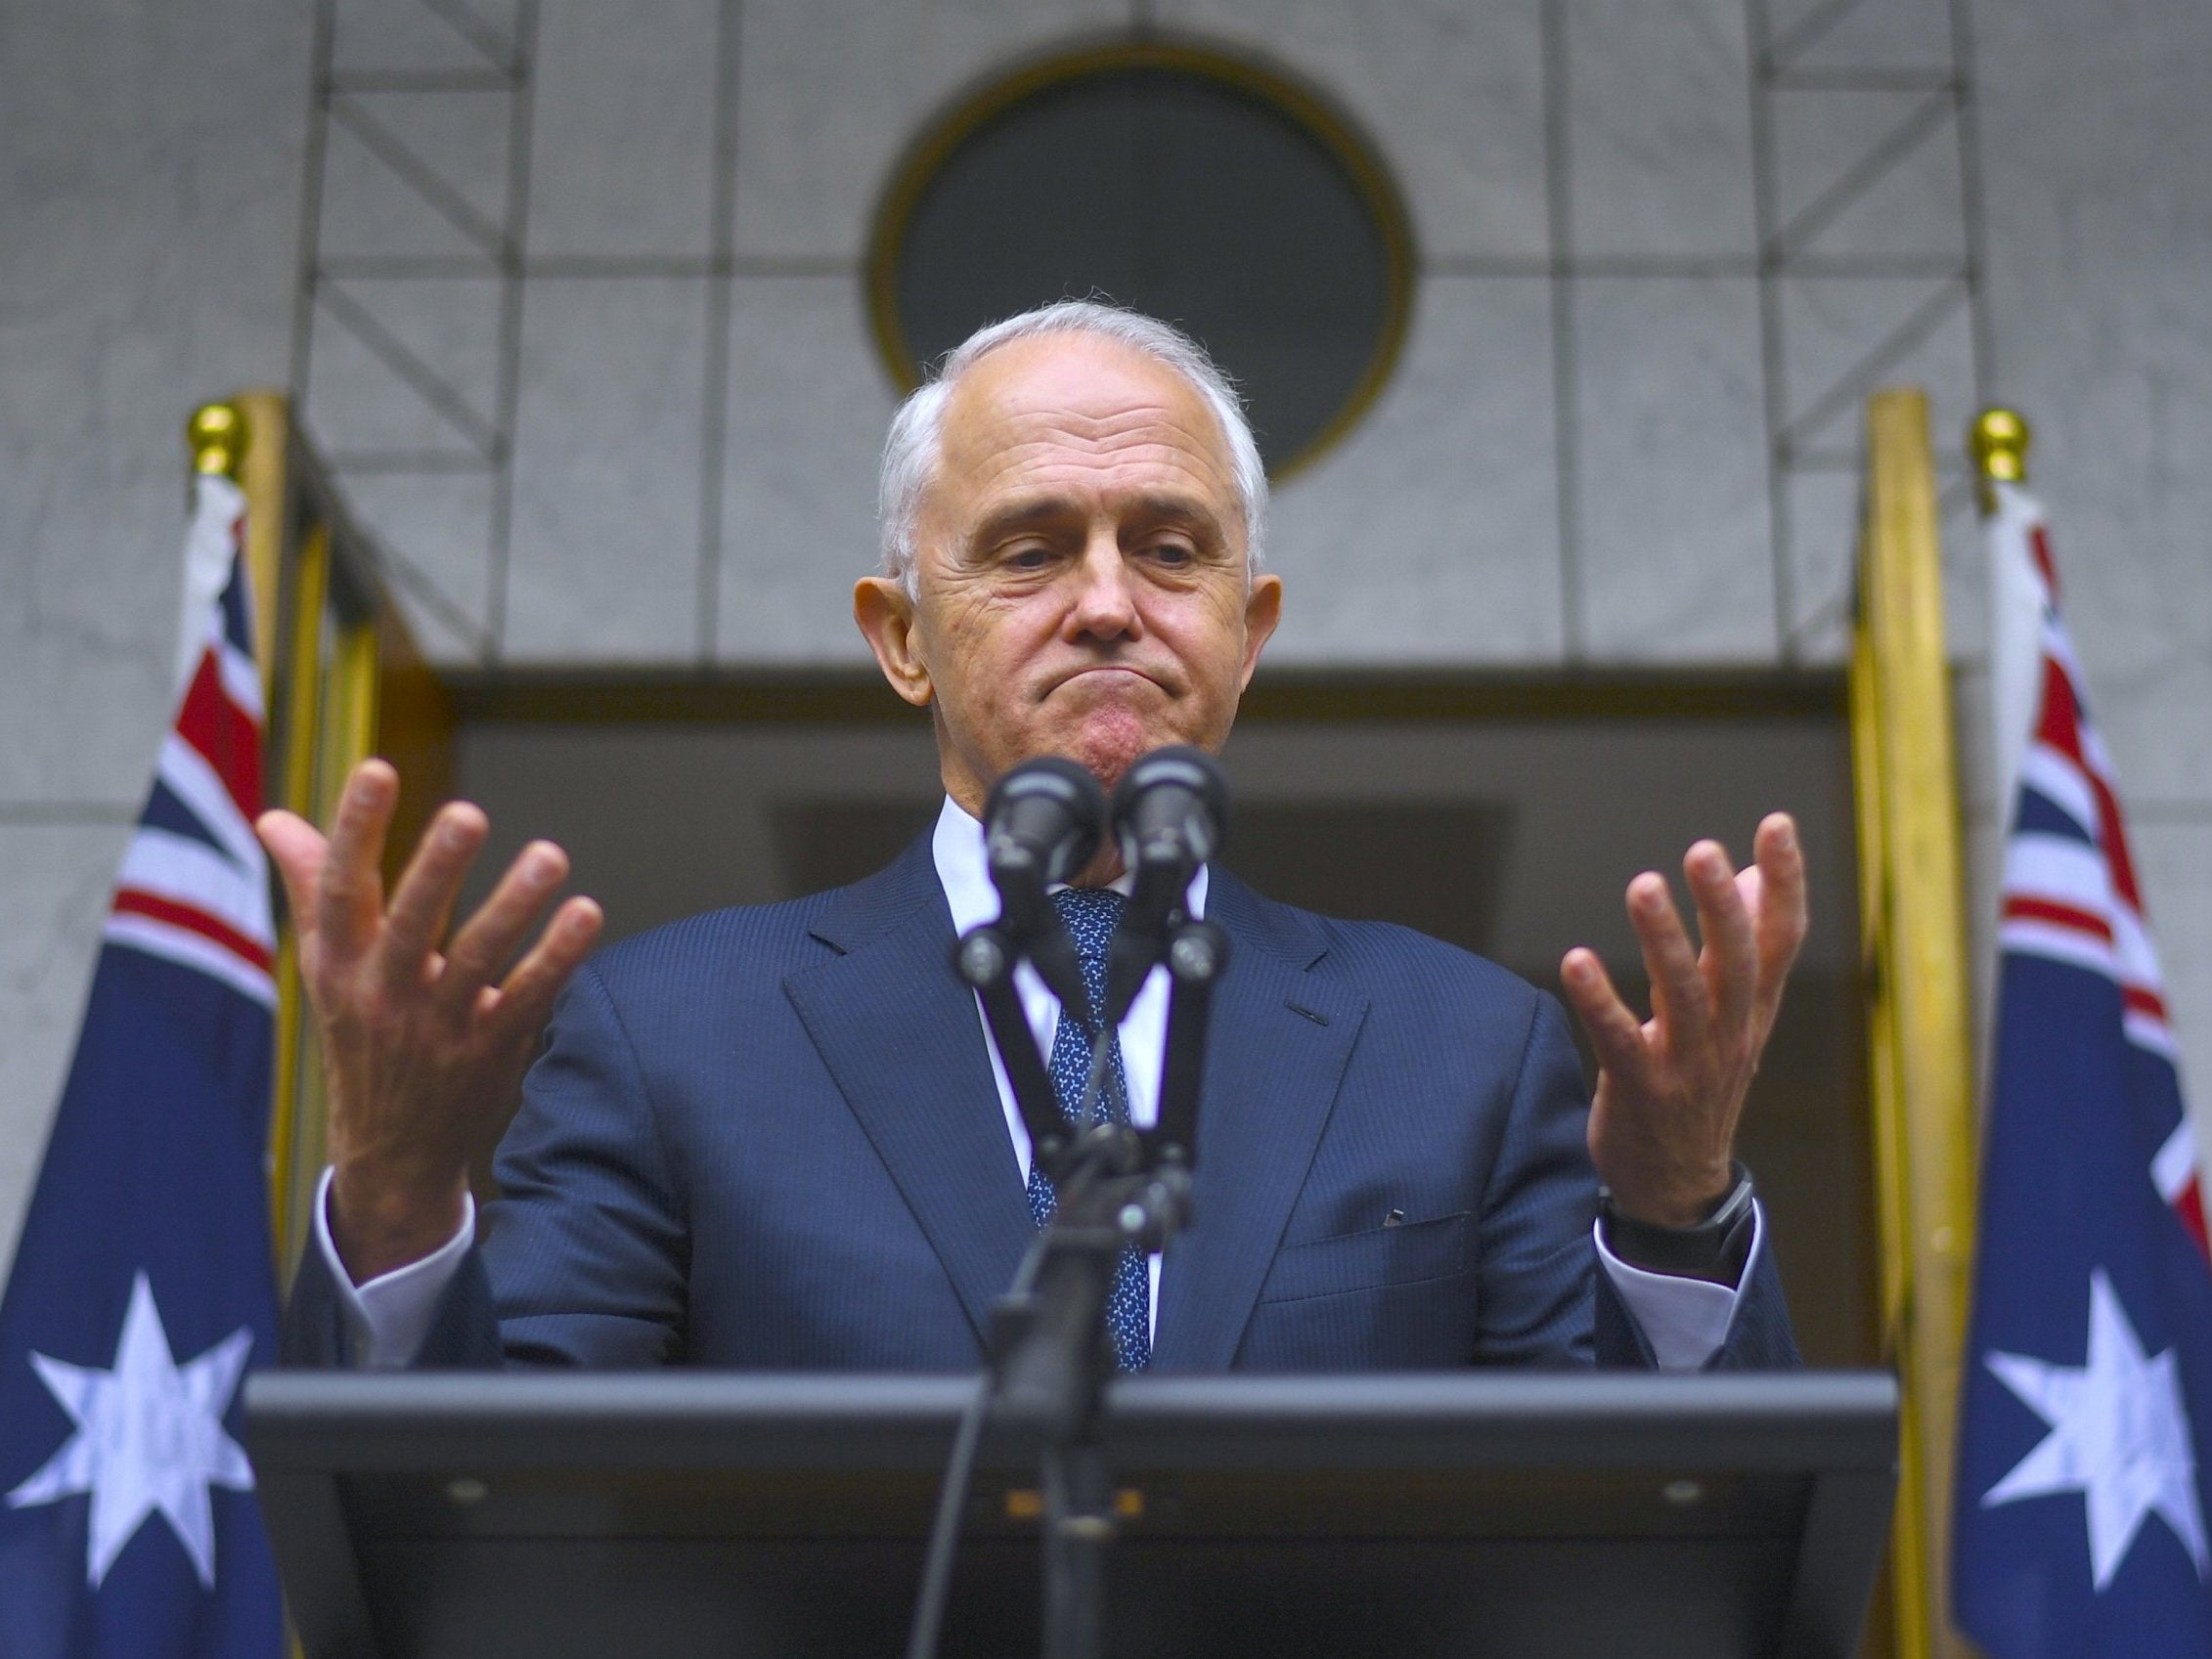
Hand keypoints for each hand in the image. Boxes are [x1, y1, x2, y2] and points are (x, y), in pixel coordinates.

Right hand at [257, 759, 602, 1281]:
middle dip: (436, 868)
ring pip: (479, 959)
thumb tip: (274, 817)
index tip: (376, 769)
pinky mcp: (489, 1049)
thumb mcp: (328, 968)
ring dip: (515, 906)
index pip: (339, 888)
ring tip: (551, 855)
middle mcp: (384, 992)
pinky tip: (587, 913)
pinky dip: (557, 958)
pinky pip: (527, 997)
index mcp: (339, 963)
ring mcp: (438, 1024)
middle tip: (468, 812)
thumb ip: (312, 887)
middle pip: (409, 923)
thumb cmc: (362, 1033)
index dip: (355, 829)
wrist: (390, 1151)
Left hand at [1559, 814, 1806, 1227]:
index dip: (1784, 882)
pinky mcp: (1641, 1091)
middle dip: (1722, 906)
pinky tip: (1575, 961)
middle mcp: (1729, 1034)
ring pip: (1682, 996)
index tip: (1776, 823)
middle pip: (1735, 963)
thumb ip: (1743, 948)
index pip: (1779, 939)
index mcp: (1752, 1010)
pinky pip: (1620, 1042)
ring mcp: (1688, 1066)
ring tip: (1643, 886)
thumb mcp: (1734, 1018)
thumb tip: (1757, 875)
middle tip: (1704, 851)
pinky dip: (1599, 1001)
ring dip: (1663, 939)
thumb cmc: (1701, 1083)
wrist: (1678, 1185)